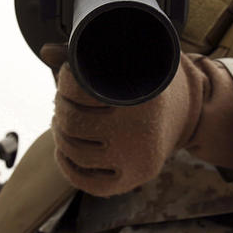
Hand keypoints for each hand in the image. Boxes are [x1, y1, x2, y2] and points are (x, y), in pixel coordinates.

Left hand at [49, 51, 232, 196]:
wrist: (188, 112)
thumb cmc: (150, 80)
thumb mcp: (130, 59)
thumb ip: (89, 55)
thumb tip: (45, 51)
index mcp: (140, 95)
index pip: (78, 89)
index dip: (65, 79)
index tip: (68, 74)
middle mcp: (141, 130)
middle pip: (71, 122)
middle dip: (60, 108)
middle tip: (62, 100)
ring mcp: (137, 159)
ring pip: (74, 152)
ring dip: (60, 133)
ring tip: (64, 120)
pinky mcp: (135, 178)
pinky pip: (87, 182)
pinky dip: (68, 166)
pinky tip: (64, 150)